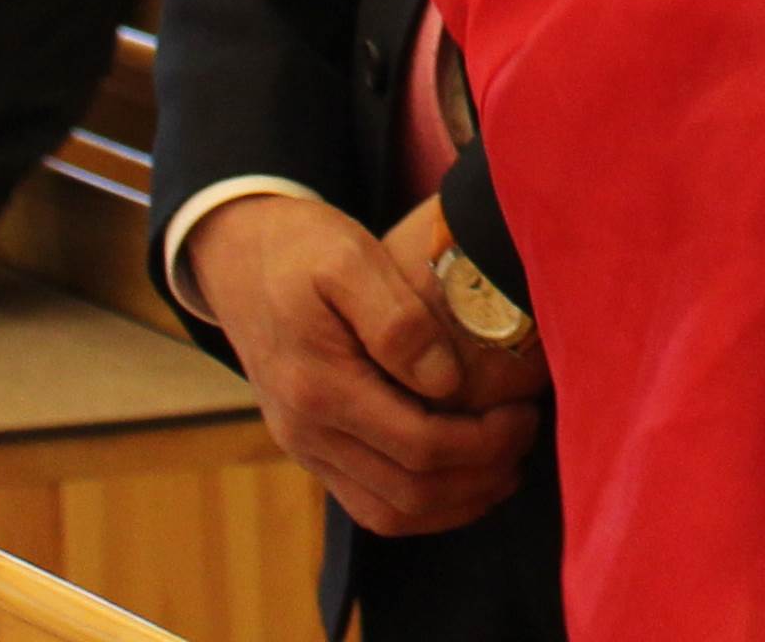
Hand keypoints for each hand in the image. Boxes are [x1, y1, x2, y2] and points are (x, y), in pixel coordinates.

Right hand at [184, 190, 540, 538]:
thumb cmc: (302, 250)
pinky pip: (369, 503)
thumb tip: (446, 381)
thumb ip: (397, 321)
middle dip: (481, 474)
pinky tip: (462, 474)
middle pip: (411, 492)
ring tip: (506, 464)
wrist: (239, 259)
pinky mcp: (312, 448)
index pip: (420, 446)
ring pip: (389, 513)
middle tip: (526, 432)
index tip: (524, 410)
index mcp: (320, 388)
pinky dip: (422, 504)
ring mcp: (306, 447)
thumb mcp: (350, 258)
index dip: (485, 441)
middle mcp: (308, 433)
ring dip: (456, 502)